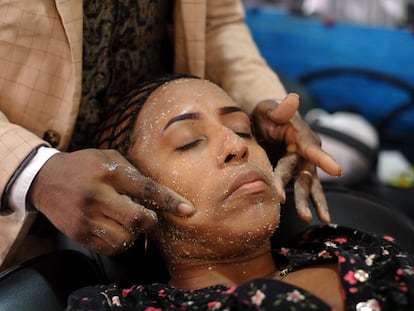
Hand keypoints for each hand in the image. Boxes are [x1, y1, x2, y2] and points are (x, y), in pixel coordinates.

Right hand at [28, 149, 193, 254]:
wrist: (45, 179)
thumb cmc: (85, 166)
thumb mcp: (109, 157)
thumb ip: (134, 172)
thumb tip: (161, 191)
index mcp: (109, 172)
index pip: (147, 189)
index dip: (170, 201)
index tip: (188, 210)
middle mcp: (97, 195)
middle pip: (138, 219)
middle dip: (151, 220)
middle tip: (149, 216)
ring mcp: (86, 217)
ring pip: (126, 237)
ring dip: (134, 233)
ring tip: (126, 220)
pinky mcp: (79, 234)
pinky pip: (111, 247)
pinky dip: (121, 241)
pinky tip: (115, 228)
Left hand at [252, 94, 341, 222]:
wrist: (264, 121)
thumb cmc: (267, 113)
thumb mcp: (268, 108)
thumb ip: (280, 109)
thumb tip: (293, 98)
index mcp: (301, 135)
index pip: (312, 148)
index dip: (323, 159)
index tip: (337, 170)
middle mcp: (306, 152)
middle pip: (303, 174)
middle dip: (302, 194)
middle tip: (302, 214)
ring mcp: (302, 165)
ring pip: (307, 186)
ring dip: (308, 203)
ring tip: (310, 219)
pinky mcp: (296, 174)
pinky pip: (303, 190)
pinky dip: (307, 203)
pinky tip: (312, 218)